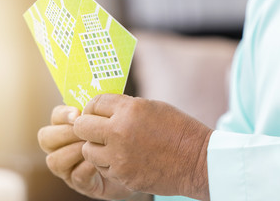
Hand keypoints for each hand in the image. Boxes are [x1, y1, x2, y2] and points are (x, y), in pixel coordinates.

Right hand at [38, 105, 141, 199]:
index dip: (62, 114)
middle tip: (85, 132)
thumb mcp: (111, 120)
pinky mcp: (81, 184)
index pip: (55, 117)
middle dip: (66, 133)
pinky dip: (87, 167)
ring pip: (54, 160)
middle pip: (46, 138)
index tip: (77, 113)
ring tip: (94, 145)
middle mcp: (62, 147)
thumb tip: (93, 100)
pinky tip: (102, 161)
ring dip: (74, 151)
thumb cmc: (122, 137)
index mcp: (67, 127)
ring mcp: (69, 168)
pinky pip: (76, 176)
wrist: (139, 162)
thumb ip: (99, 111)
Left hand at [73, 94, 212, 199]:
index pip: (94, 103)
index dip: (93, 107)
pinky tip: (120, 159)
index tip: (94, 111)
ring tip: (109, 145)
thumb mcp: (151, 107)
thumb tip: (101, 110)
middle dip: (86, 125)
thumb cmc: (177, 129)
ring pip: (87, 150)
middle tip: (94, 128)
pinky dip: (106, 163)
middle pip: (82, 126)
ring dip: (95, 146)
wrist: (197, 161)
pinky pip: (101, 167)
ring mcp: (119, 156)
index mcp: (129, 110)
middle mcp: (119, 132)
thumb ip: (124, 107)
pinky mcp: (122, 175)